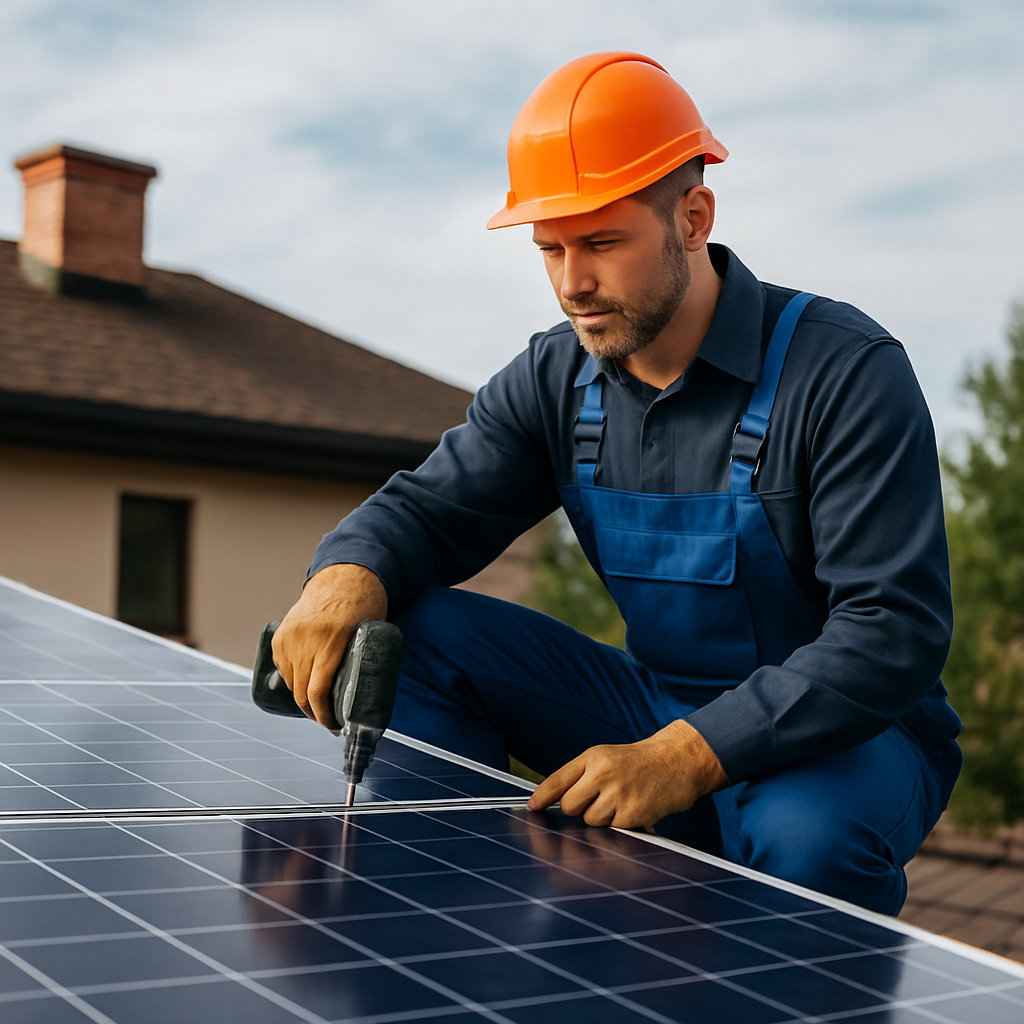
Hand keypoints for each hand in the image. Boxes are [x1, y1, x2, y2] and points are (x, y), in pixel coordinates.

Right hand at [271, 563, 387, 728]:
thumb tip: (363, 699)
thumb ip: (360, 662)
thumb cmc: (365, 606)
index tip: (332, 726)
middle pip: (301, 692)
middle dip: (313, 711)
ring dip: (302, 694)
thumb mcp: (370, 635)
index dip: (323, 716)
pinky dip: (293, 677)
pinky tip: (306, 680)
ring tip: (318, 700)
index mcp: (331, 641)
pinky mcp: (280, 635)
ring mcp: (289, 637)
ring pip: (290, 682)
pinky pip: (283, 667)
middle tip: (327, 718)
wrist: (343, 577)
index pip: (317, 691)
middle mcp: (305, 640)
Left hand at [527, 720, 726, 829]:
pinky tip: (633, 809)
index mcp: (593, 757)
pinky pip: (612, 831)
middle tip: (597, 800)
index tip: (532, 807)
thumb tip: (554, 802)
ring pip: (590, 822)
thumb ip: (580, 776)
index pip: (558, 779)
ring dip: (601, 819)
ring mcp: (618, 794)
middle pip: (570, 807)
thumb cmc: (637, 763)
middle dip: (578, 810)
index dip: (542, 796)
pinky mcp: (633, 814)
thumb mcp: (606, 757)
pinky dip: (620, 825)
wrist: (677, 762)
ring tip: (620, 802)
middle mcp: (603, 774)